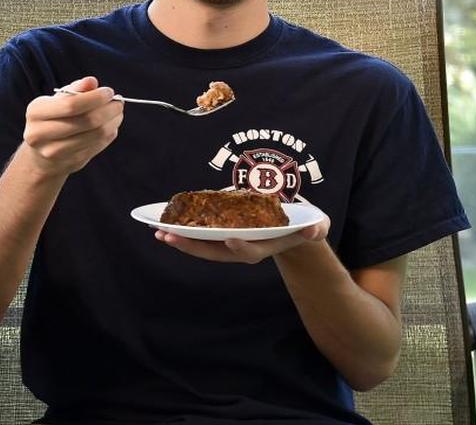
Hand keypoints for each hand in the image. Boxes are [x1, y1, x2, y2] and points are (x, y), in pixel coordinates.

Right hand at [20, 76, 123, 177]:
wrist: (41, 155)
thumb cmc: (53, 119)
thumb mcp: (58, 101)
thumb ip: (75, 89)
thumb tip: (92, 82)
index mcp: (36, 112)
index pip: (71, 104)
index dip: (95, 98)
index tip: (109, 92)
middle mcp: (40, 134)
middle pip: (86, 121)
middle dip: (108, 110)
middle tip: (119, 103)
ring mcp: (54, 151)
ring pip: (95, 135)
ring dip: (112, 122)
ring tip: (117, 114)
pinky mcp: (69, 163)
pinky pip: (97, 146)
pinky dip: (109, 134)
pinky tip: (111, 126)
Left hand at [154, 217, 329, 263]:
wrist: (292, 230)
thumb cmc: (305, 226)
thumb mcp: (316, 225)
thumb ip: (315, 228)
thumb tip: (313, 230)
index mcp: (265, 246)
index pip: (250, 251)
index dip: (240, 246)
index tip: (228, 238)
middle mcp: (244, 247)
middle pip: (217, 251)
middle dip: (193, 246)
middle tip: (169, 237)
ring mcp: (232, 242)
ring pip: (204, 245)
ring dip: (181, 241)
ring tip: (159, 233)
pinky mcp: (223, 234)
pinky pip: (201, 235)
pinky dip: (184, 232)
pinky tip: (165, 226)